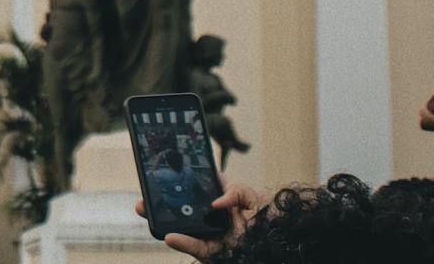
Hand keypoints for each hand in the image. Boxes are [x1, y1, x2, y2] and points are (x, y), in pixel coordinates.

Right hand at [136, 185, 266, 259]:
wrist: (290, 233)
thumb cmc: (274, 212)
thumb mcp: (252, 194)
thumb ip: (233, 191)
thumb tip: (215, 203)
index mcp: (220, 204)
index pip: (194, 194)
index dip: (177, 188)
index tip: (159, 180)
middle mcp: (214, 220)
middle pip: (183, 214)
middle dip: (161, 208)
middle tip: (143, 202)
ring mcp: (215, 237)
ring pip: (185, 232)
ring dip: (165, 225)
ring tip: (149, 217)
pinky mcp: (218, 252)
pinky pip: (198, 249)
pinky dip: (184, 243)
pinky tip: (170, 237)